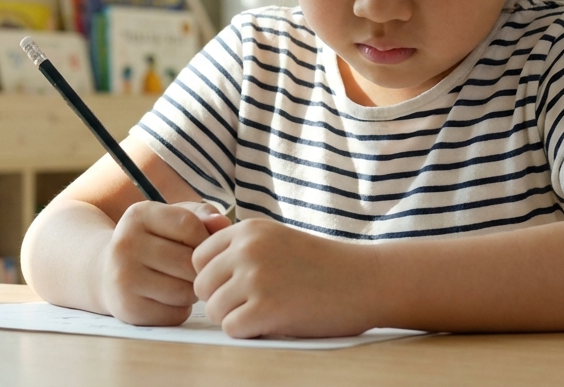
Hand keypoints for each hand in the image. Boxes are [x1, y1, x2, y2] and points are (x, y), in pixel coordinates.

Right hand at [99, 201, 230, 325]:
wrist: (105, 272)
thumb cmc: (151, 242)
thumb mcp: (171, 219)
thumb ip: (201, 216)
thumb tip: (223, 224)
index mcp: (138, 215)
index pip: (190, 226)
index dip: (205, 239)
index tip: (202, 246)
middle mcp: (125, 244)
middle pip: (188, 262)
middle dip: (198, 269)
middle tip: (191, 269)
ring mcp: (123, 278)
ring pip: (185, 291)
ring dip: (192, 291)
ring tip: (181, 283)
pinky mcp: (128, 308)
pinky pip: (175, 314)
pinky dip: (180, 309)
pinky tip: (168, 299)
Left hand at [191, 218, 376, 338]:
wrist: (365, 281)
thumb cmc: (322, 266)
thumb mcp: (277, 240)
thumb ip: (242, 249)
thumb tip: (198, 272)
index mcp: (249, 229)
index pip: (198, 257)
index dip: (215, 277)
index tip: (238, 286)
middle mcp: (247, 249)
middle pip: (201, 285)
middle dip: (221, 300)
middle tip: (252, 304)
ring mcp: (256, 278)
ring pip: (213, 309)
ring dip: (235, 318)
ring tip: (266, 313)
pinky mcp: (266, 308)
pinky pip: (231, 329)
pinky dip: (248, 333)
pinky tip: (273, 323)